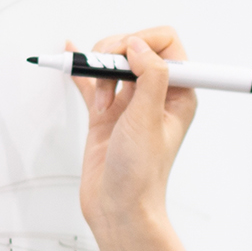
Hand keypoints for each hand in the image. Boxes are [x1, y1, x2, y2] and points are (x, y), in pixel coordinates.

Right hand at [73, 27, 196, 240]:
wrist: (119, 208)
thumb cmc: (142, 175)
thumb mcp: (149, 119)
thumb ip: (151, 77)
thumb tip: (139, 46)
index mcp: (178, 94)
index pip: (167, 44)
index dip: (143, 42)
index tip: (126, 58)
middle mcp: (156, 95)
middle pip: (135, 47)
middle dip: (115, 54)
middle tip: (106, 74)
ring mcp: (130, 103)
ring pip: (112, 62)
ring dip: (99, 72)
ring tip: (101, 103)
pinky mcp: (107, 114)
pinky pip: (94, 82)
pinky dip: (82, 70)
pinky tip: (72, 56)